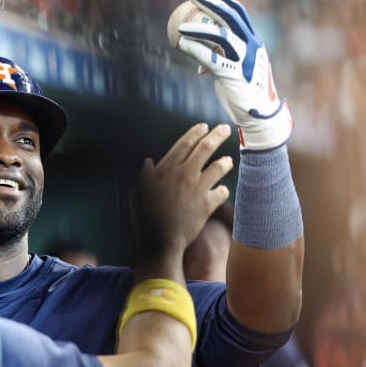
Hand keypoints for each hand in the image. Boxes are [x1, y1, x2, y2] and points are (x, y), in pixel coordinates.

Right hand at [130, 124, 232, 263]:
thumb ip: (145, 176)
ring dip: (225, 162)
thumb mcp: (138, 192)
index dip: (195, 132)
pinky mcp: (207, 204)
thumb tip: (149, 163)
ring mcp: (197, 189)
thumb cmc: (144, 217)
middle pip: (205, 148)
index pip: (184, 143)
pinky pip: (222, 192)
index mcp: (166, 169)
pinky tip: (221, 191)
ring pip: (219, 167)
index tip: (203, 126)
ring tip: (228, 161)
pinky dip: (222, 191)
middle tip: (225, 129)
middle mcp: (184, 174)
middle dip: (217, 135)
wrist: (159, 240)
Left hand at [176, 0, 292, 151]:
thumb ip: (221, 62)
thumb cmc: (244, 93)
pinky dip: (195, 50)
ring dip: (199, 28)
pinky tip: (182, 45)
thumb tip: (201, 65)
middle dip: (211, 2)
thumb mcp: (235, 71)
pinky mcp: (234, 75)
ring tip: (181, 27)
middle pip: (231, 16)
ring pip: (221, 35)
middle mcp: (252, 47)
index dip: (221, 0)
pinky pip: (211, 58)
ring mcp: (245, 60)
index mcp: (253, 42)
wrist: (258, 116)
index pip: (238, 13)